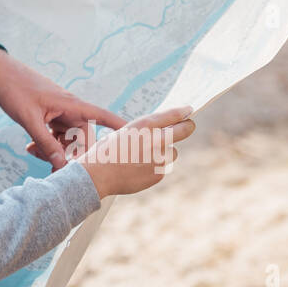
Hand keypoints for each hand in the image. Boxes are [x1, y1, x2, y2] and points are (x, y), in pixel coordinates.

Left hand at [0, 47, 124, 168]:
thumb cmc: (16, 89)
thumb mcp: (30, 119)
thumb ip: (46, 143)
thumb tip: (61, 165)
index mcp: (71, 105)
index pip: (103, 117)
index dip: (120, 129)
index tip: (139, 138)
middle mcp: (70, 109)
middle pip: (82, 138)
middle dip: (71, 154)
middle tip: (54, 169)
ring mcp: (59, 113)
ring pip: (67, 139)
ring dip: (55, 150)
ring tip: (33, 151)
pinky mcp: (50, 115)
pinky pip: (56, 135)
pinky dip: (46, 143)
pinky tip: (31, 147)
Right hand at [76, 106, 195, 198]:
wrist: (98, 175)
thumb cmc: (107, 151)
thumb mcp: (124, 132)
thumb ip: (145, 130)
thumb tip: (164, 131)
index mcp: (144, 125)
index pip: (172, 115)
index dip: (183, 112)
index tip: (188, 111)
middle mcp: (155, 140)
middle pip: (184, 131)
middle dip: (188, 126)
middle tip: (189, 125)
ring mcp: (159, 158)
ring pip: (172, 152)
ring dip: (165, 151)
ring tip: (145, 155)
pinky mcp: (159, 174)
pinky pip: (163, 167)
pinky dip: (155, 166)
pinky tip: (138, 168)